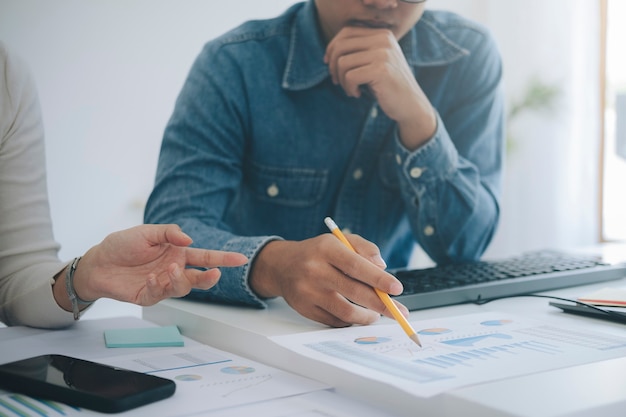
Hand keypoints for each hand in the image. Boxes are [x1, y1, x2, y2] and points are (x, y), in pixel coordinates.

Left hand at [71, 224, 247, 305]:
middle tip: (215, 274)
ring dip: (182, 280)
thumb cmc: (123, 245)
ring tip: (171, 269)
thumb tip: (190, 240)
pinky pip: (161, 294)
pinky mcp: (149, 296)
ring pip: (183, 288)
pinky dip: (160, 285)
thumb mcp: (147, 232)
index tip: (242, 260)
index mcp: (178, 253)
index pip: (206, 258)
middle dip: (209, 278)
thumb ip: (169, 233)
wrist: (99, 262)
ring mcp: (163, 284)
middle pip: (199, 278)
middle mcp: (174, 269)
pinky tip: (152, 277)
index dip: (224, 259)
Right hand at [249, 233, 408, 326]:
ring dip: (367, 316)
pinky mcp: (304, 309)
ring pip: (346, 311)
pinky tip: (356, 314)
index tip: (397, 288)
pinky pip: (335, 320)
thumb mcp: (340, 240)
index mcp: (325, 249)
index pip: (356, 266)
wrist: (281, 265)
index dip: (378, 279)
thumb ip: (364, 248)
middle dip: (381, 304)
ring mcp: (308, 292)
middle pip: (354, 292)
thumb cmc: (317, 252)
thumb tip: (382, 268)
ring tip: (376, 314)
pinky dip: (350, 320)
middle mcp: (314, 270)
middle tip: (398, 311)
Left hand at [324, 26, 435, 148]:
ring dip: (342, 81)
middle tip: (337, 81)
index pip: (346, 32)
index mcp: (382, 34)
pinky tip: (358, 94)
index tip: (329, 65)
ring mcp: (383, 54)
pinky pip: (350, 77)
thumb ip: (359, 51)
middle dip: (333, 66)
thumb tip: (329, 52)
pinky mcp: (381, 70)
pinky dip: (349, 88)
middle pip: (341, 46)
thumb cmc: (387, 86)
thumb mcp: (375, 62)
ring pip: (343, 63)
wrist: (410, 105)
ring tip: (351, 89)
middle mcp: (383, 40)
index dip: (332, 48)